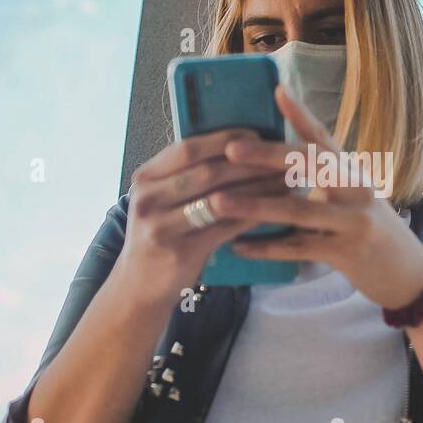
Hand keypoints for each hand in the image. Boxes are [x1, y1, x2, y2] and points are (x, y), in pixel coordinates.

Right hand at [116, 128, 285, 306]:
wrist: (139, 286)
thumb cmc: (160, 235)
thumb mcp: (160, 200)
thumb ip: (185, 175)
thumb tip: (236, 147)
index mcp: (145, 177)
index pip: (188, 148)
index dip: (225, 139)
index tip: (256, 136)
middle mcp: (148, 198)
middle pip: (207, 172)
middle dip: (250, 164)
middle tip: (280, 159)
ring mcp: (161, 227)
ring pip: (219, 200)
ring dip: (257, 189)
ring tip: (284, 181)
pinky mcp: (180, 251)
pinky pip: (224, 229)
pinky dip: (250, 216)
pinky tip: (272, 210)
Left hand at [213, 84, 422, 309]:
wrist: (409, 274)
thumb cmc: (369, 230)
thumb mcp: (352, 197)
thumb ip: (323, 179)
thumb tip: (276, 161)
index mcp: (353, 172)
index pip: (324, 137)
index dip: (301, 114)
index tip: (277, 90)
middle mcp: (356, 190)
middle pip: (310, 165)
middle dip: (267, 156)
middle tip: (231, 149)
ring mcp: (354, 222)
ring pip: (297, 211)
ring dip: (254, 207)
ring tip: (217, 203)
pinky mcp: (347, 254)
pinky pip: (299, 249)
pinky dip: (266, 248)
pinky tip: (238, 247)